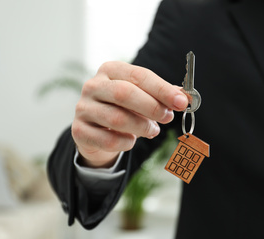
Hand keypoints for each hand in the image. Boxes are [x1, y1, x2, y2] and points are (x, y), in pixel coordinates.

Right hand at [72, 61, 187, 167]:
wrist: (96, 130)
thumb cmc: (124, 109)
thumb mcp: (142, 97)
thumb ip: (162, 96)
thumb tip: (185, 97)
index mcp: (111, 70)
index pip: (139, 75)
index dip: (162, 89)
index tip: (182, 102)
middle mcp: (93, 86)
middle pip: (124, 93)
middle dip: (152, 107)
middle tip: (168, 118)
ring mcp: (83, 108)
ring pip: (117, 118)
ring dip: (142, 127)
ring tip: (153, 130)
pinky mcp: (79, 130)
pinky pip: (108, 140)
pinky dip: (126, 142)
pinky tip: (131, 140)